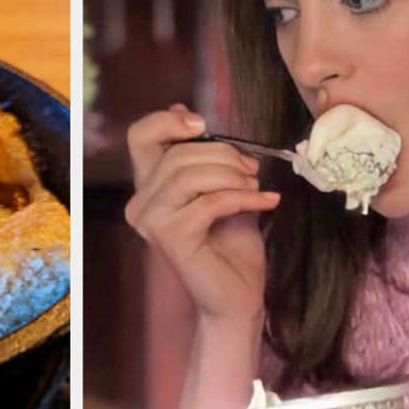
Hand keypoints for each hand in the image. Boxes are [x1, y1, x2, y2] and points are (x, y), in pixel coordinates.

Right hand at [124, 104, 278, 327]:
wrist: (237, 297)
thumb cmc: (230, 244)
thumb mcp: (219, 187)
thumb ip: (201, 157)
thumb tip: (184, 111)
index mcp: (148, 188)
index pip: (140, 136)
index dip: (168, 121)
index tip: (204, 125)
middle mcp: (140, 205)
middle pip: (177, 155)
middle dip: (224, 155)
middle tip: (253, 169)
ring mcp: (152, 223)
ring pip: (189, 175)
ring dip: (233, 176)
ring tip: (257, 186)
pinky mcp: (172, 238)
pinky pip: (210, 202)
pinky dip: (245, 197)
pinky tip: (268, 202)